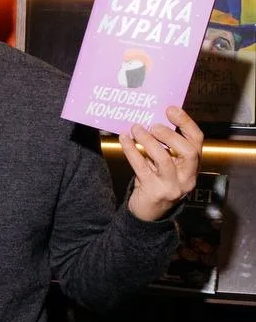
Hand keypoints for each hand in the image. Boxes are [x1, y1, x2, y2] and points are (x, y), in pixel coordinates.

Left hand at [121, 106, 202, 221]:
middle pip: (187, 151)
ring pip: (163, 159)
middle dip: (169, 134)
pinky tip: (124, 139)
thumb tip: (151, 119)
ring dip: (148, 141)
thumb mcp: (167, 164)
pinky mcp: (154, 191)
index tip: (170, 109)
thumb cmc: (157, 181)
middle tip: (153, 125)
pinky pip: (141, 167)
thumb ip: (165, 146)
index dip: (185, 122)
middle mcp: (187, 177)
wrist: (149, 212)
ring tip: (136, 129)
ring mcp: (172, 186)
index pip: (197, 141)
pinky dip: (131, 150)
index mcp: (193, 166)